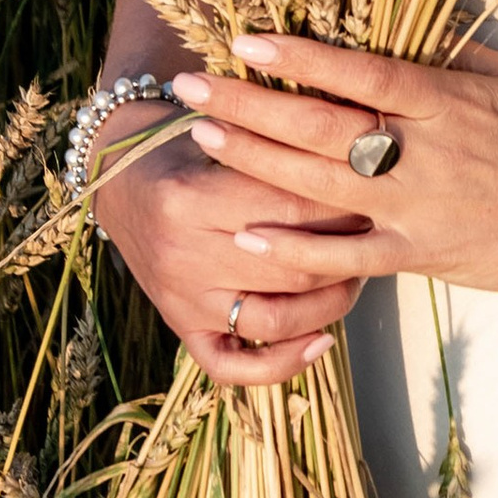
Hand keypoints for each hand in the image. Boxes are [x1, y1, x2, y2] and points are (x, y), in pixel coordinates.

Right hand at [87, 101, 376, 385]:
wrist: (121, 176)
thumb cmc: (186, 144)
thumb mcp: (224, 131)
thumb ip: (276, 147)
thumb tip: (359, 156)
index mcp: (192, 198)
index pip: (291, 210)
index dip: (345, 204)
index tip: (376, 194)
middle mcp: (183, 255)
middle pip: (292, 268)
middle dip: (347, 253)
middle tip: (377, 234)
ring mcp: (181, 299)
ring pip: (274, 320)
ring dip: (330, 304)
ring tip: (355, 276)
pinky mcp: (180, 327)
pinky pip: (232, 366)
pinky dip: (282, 364)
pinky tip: (321, 341)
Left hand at [167, 34, 497, 302]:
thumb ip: (448, 59)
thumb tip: (401, 23)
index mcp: (445, 99)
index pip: (358, 69)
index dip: (296, 55)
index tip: (244, 39)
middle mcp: (424, 149)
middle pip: (319, 123)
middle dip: (248, 103)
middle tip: (191, 86)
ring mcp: (420, 205)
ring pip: (319, 182)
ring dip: (255, 160)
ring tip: (204, 139)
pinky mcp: (424, 254)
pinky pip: (347, 255)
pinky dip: (296, 247)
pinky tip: (247, 236)